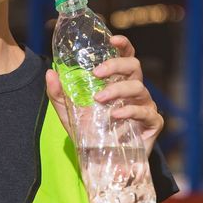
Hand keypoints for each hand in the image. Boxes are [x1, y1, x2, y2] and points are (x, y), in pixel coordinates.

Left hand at [45, 35, 163, 159]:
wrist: (102, 163)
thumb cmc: (89, 132)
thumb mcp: (68, 113)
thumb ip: (58, 93)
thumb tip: (50, 72)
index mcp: (117, 81)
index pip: (125, 56)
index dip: (123, 44)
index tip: (112, 39)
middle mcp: (133, 90)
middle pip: (134, 66)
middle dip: (116, 65)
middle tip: (96, 72)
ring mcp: (145, 105)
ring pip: (139, 87)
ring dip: (118, 90)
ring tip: (99, 99)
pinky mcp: (152, 123)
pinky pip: (146, 112)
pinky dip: (130, 112)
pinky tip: (115, 116)